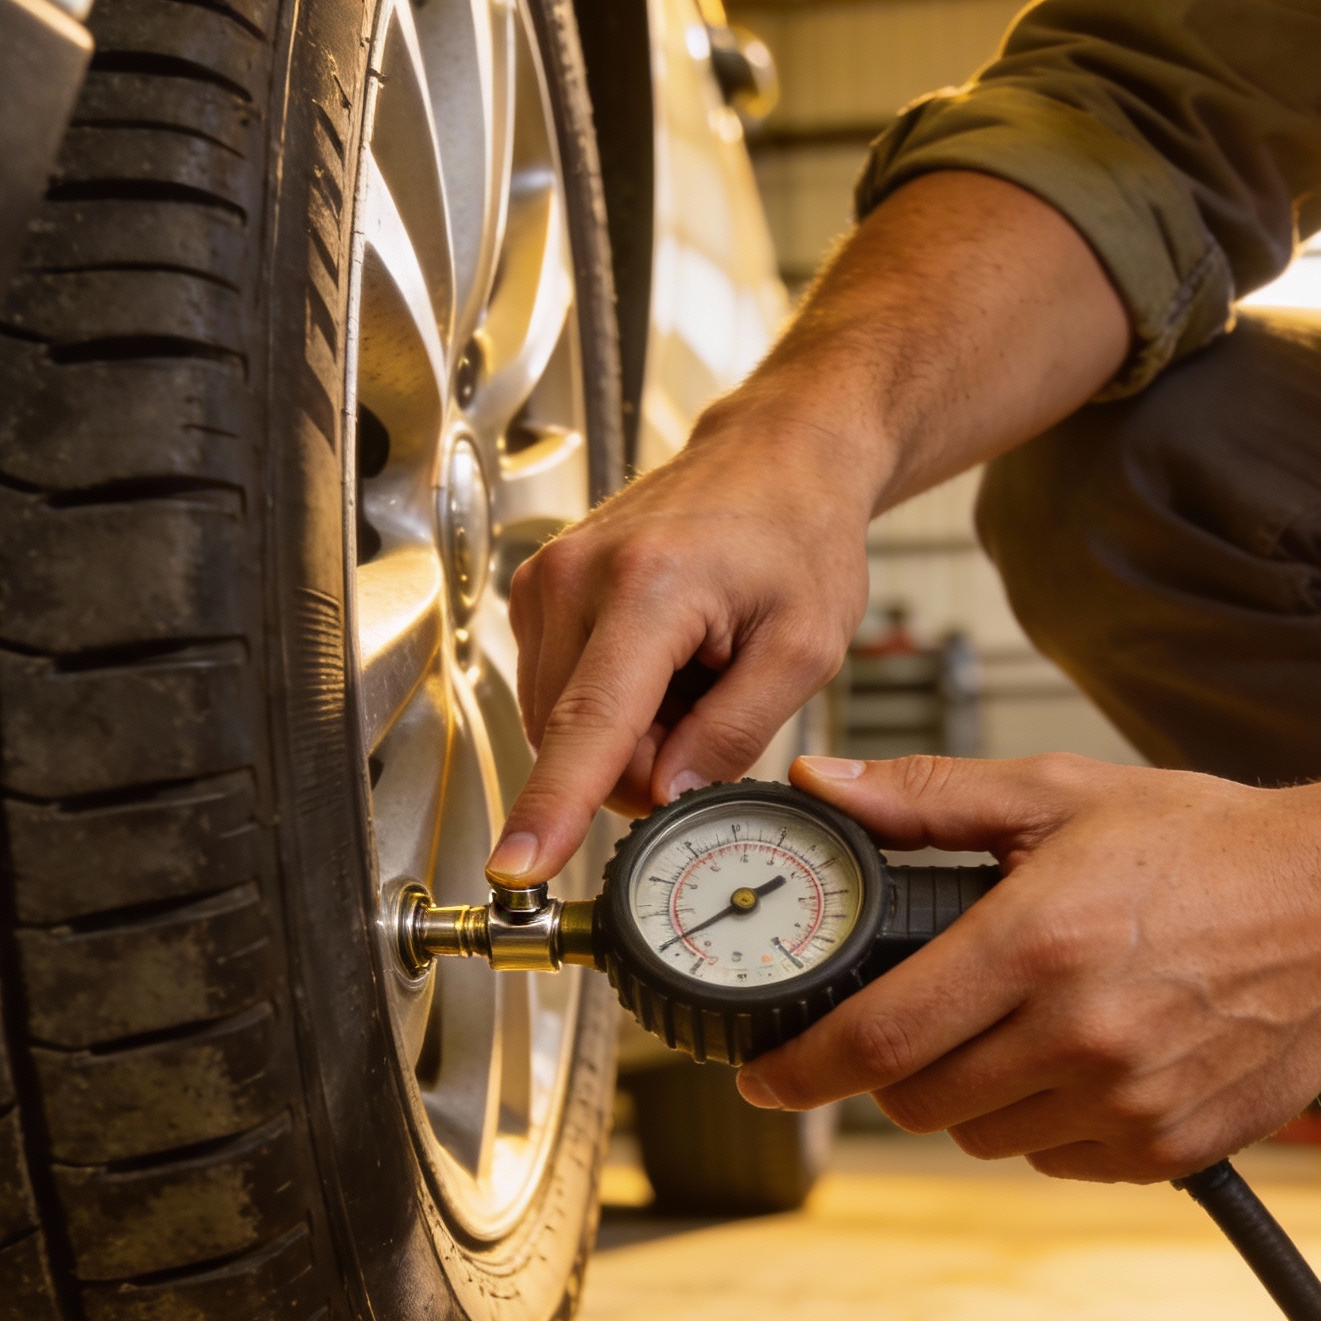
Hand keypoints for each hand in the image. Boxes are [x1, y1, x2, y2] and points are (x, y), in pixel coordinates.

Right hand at [482, 170, 1134, 885]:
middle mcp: (575, 578)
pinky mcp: (536, 593)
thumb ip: (734, 735)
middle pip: (576, 742)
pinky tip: (662, 658)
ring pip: (561, 728)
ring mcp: (544, 582)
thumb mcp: (805, 647)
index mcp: (648, 587)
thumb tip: (665, 800)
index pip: (590, 723)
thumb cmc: (798, 533)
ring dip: (629, 731)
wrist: (776, 454)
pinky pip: (559, 697)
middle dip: (643, 760)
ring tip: (691, 668)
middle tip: (714, 699)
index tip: (516, 866)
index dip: (553, 806)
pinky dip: (614, 701)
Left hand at [736, 752, 1320, 1181]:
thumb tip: (823, 787)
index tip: (764, 1076)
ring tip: (1019, 1026)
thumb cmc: (1209, 845)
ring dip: (971, 1096)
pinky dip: (1046, 1123)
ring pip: (983, 1136)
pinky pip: (1058, 1160)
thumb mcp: (1060, 795)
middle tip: (914, 1022)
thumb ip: (926, 799)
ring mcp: (1129, 1103)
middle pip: (918, 1102)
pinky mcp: (1170, 1148)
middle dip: (892, 1070)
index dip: (801, 1069)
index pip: (878, 1040)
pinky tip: (1082, 1059)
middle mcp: (1080, 1035)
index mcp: (1037, 943)